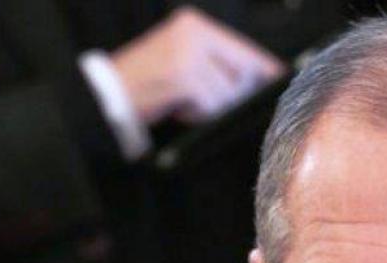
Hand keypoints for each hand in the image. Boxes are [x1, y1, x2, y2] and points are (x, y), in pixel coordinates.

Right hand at [111, 6, 284, 124]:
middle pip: (242, 72)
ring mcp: (188, 53)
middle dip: (232, 93)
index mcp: (194, 25)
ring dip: (211, 107)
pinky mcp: (183, 76)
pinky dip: (198, 113)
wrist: (106, 95)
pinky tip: (178, 108)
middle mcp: (193, 33)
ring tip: (183, 102)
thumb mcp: (183, 63)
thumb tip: (259, 80)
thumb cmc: (148, 85)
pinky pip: (212, 103)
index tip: (281, 78)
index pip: (243, 48)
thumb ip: (217, 65)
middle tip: (199, 99)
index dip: (264, 68)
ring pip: (228, 92)